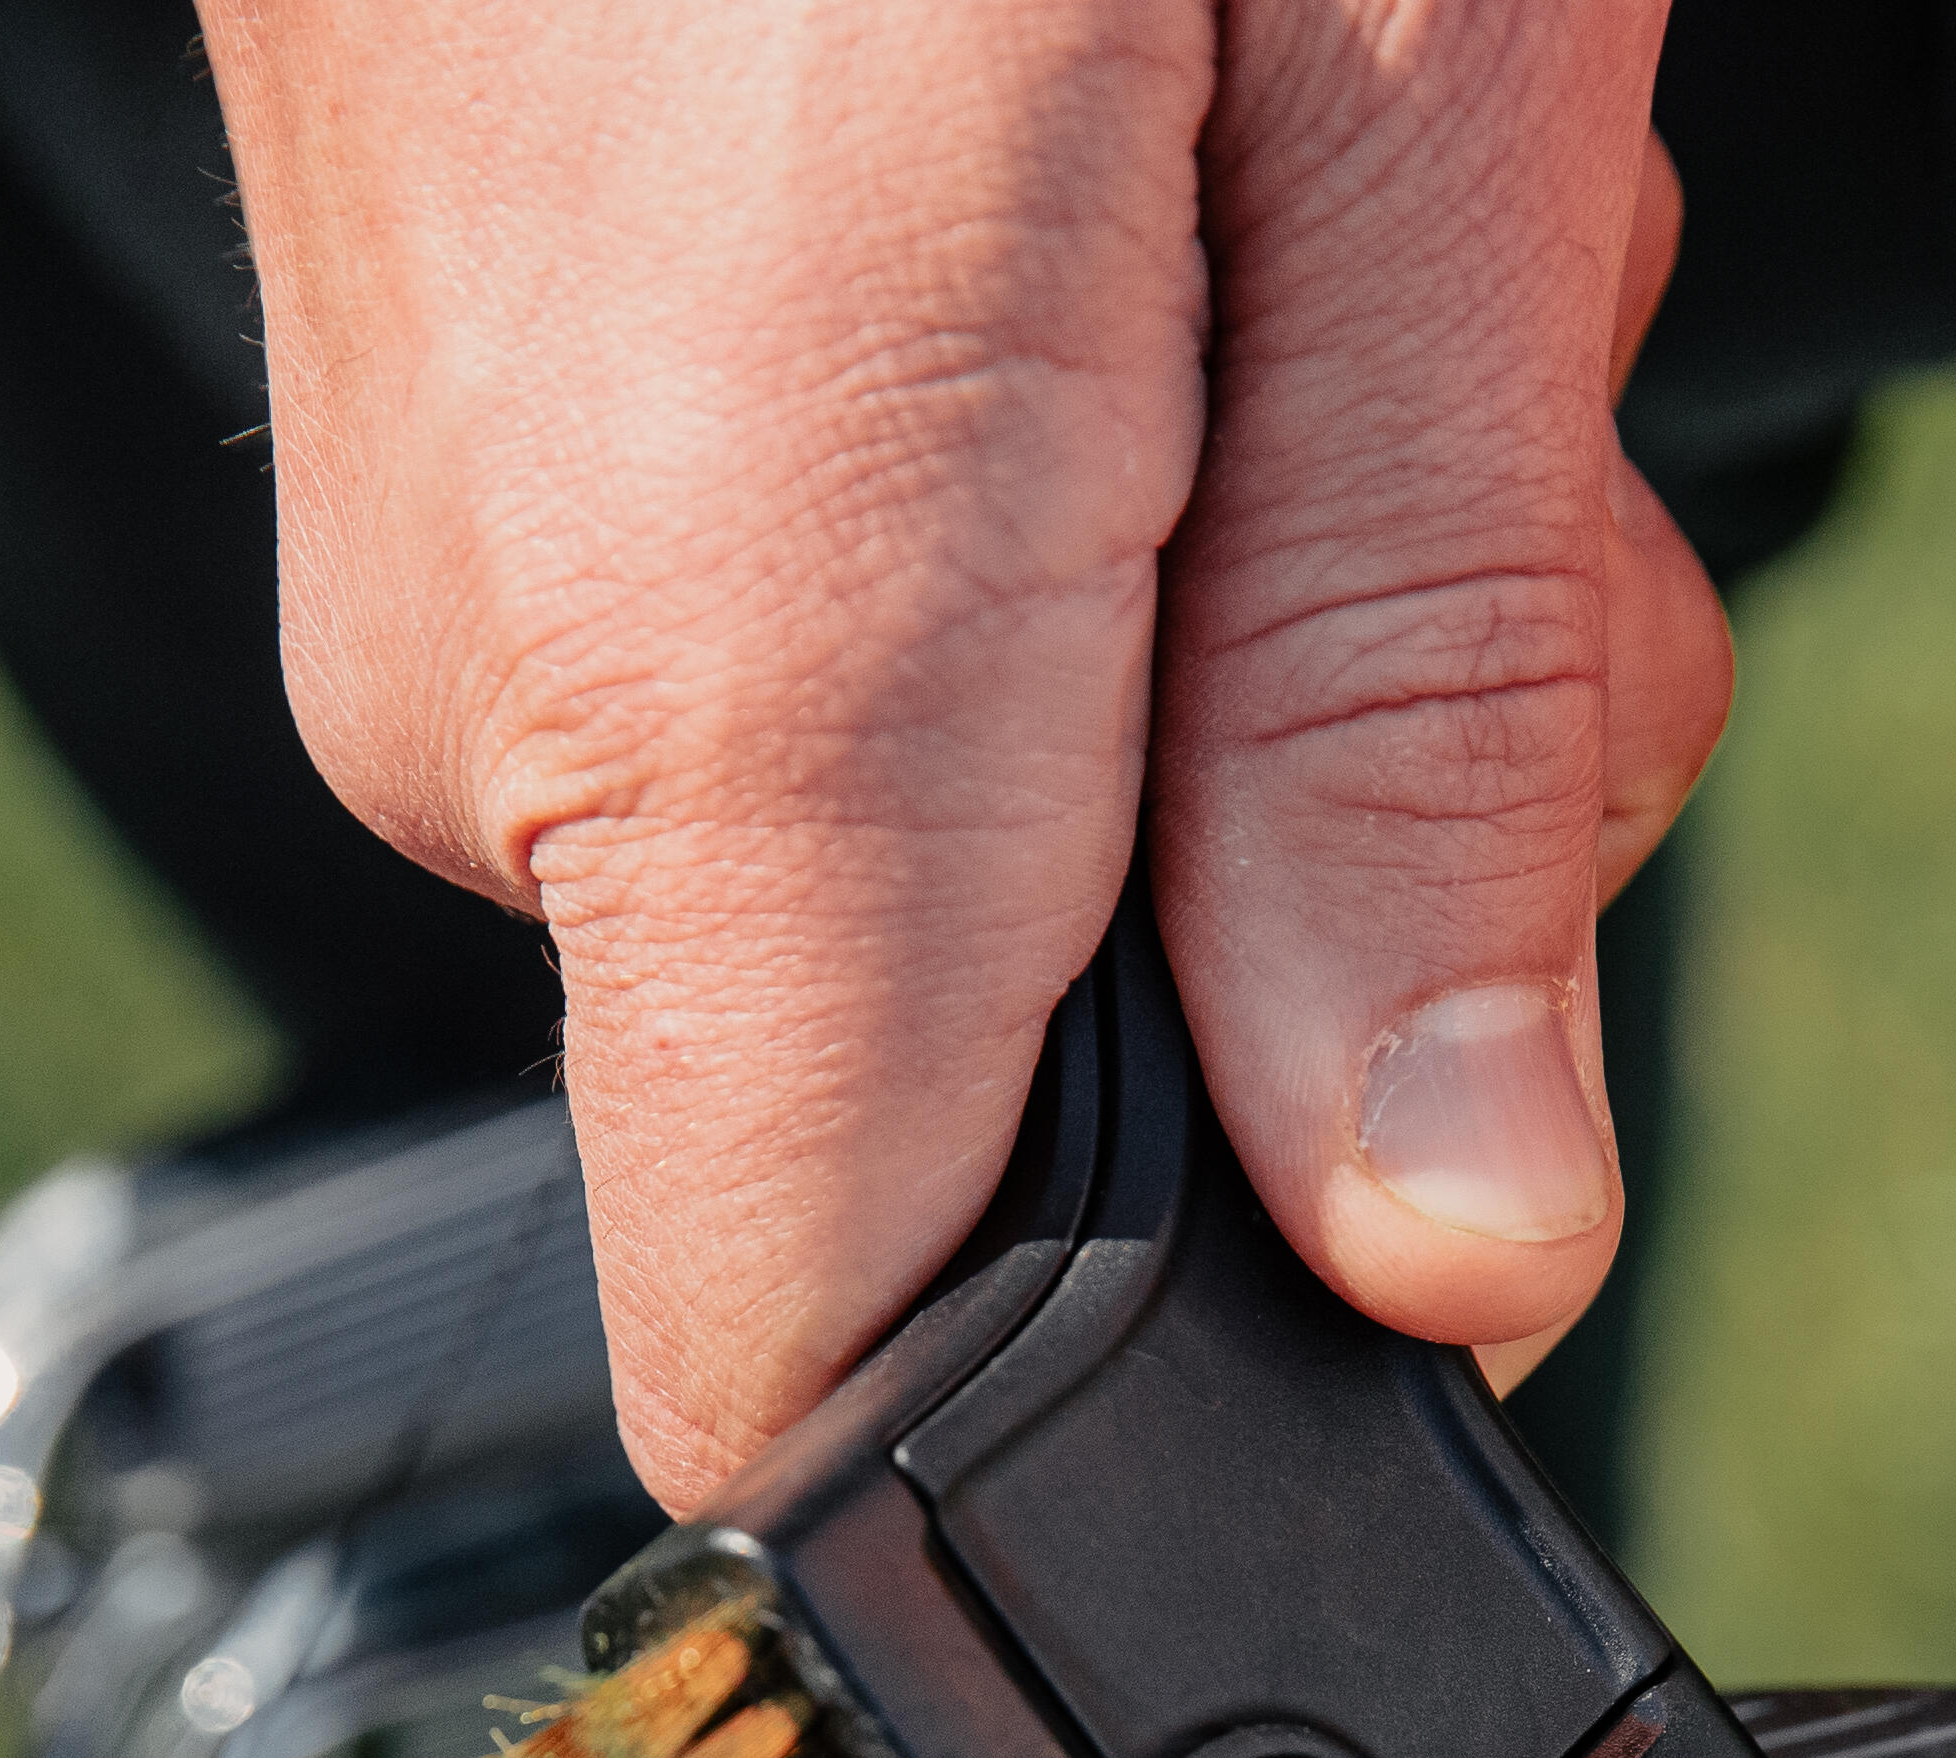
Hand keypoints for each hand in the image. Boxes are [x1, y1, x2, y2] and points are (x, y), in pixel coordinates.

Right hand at [197, 0, 1716, 1509]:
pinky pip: (819, 650)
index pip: (817, 1398)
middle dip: (1343, 886)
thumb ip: (1412, 703)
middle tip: (1490, 465)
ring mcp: (465, 560)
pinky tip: (1167, 186)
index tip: (1394, 1257)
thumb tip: (1456, 1242)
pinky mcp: (485, 438)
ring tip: (1320, 223)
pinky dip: (1086, 479)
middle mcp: (522, 687)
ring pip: (955, 863)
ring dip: (1258, 633)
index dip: (1138, 1426)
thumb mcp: (1408, 91)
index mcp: (731, 676)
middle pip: (1003, 1111)